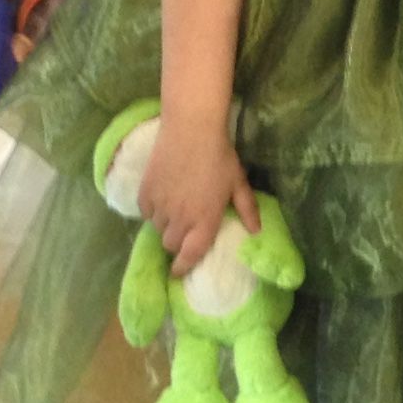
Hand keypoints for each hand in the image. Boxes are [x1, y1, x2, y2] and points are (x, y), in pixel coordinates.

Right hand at [140, 113, 259, 278]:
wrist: (191, 129)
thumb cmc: (220, 156)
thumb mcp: (238, 182)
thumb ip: (247, 209)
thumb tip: (256, 231)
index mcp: (205, 221)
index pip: (190, 255)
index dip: (183, 267)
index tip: (179, 272)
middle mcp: (180, 219)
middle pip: (171, 244)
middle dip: (177, 243)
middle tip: (185, 229)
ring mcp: (160, 207)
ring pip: (158, 229)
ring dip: (166, 226)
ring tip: (175, 210)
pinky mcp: (145, 193)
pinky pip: (146, 213)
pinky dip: (153, 211)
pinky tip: (162, 197)